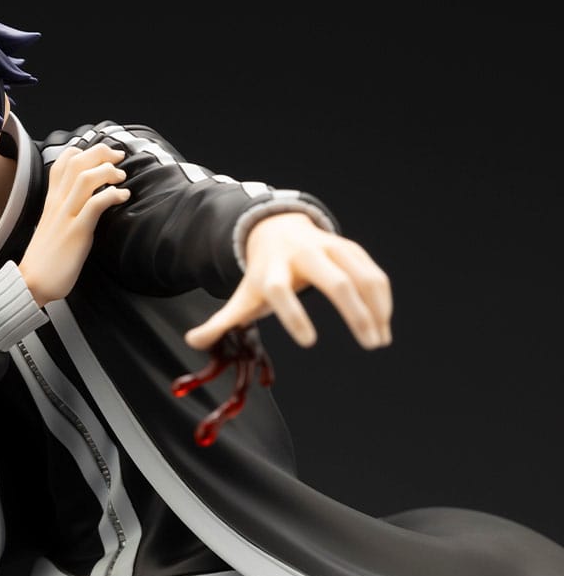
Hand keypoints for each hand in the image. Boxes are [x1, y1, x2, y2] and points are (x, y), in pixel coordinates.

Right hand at [19, 144, 129, 306]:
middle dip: (101, 152)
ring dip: (108, 171)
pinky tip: (123, 196)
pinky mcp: (76, 232)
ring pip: (85, 178)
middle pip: (77, 162)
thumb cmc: (45, 258)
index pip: (62, 162)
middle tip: (119, 157)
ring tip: (121, 176)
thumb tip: (85, 201)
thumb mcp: (52, 225)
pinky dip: (113, 195)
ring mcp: (66, 216)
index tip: (102, 155)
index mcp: (51, 200)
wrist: (31, 282)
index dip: (84, 151)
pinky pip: (95, 204)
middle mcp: (57, 203)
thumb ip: (65, 209)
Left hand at [184, 212, 391, 350]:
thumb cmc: (262, 273)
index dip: (292, 314)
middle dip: (353, 313)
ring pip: (360, 274)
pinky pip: (372, 271)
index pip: (280, 290)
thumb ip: (222, 322)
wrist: (275, 230)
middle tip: (368, 345)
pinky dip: (382, 297)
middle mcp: (302, 255)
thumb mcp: (242, 296)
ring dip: (376, 307)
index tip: (308, 342)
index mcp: (271, 270)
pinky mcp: (348, 248)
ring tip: (380, 339)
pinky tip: (384, 323)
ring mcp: (329, 247)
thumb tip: (192, 340)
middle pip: (333, 280)